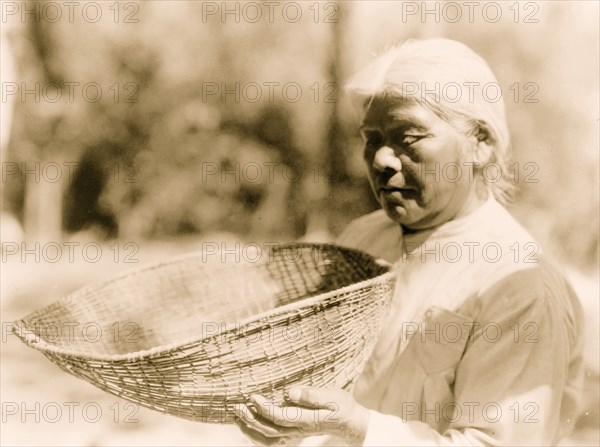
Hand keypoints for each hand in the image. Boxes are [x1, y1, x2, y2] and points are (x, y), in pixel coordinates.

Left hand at [233, 387, 369, 444]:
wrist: (349, 421)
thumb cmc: (341, 405)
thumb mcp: (333, 396)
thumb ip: (313, 395)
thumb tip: (290, 392)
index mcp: (307, 420)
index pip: (281, 417)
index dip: (265, 408)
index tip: (253, 396)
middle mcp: (298, 430)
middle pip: (269, 430)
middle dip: (251, 419)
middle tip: (237, 406)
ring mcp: (295, 434)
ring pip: (268, 438)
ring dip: (250, 428)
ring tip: (237, 416)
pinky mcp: (293, 433)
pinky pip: (272, 439)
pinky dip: (257, 434)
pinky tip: (248, 424)